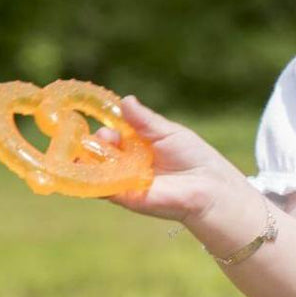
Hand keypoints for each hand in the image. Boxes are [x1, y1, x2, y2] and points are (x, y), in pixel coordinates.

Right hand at [97, 96, 248, 223]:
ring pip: (93, 167)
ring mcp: (121, 179)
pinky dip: (90, 178)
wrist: (207, 187)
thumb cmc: (193, 157)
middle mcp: (126, 160)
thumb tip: (125, 100)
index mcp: (136, 143)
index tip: (107, 123)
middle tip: (107, 138)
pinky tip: (90, 167)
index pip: (111, 132)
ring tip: (93, 150)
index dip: (105, 127)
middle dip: (96, 141)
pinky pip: (99, 188)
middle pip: (98, 148)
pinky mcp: (122, 196)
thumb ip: (144, 120)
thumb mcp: (168, 132)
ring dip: (88, 158)